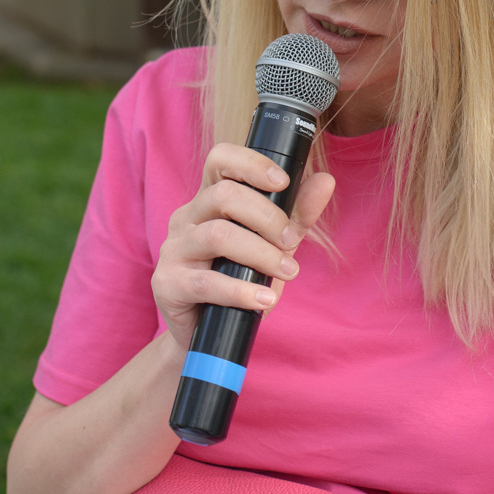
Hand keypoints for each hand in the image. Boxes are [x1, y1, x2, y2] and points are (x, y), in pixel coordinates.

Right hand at [151, 142, 334, 351]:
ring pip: (217, 235)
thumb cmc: (239, 280)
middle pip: (223, 195)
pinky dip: (241, 291)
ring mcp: (173, 249)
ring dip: (261, 253)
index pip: (220, 160)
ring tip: (287, 272)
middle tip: (291, 241)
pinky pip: (205, 282)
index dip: (251, 164)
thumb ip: (297, 214)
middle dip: (267, 217)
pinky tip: (264, 299)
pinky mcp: (168, 283)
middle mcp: (186, 218)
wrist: (208, 333)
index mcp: (208, 200)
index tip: (283, 183)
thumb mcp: (274, 244)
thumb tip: (326, 180)